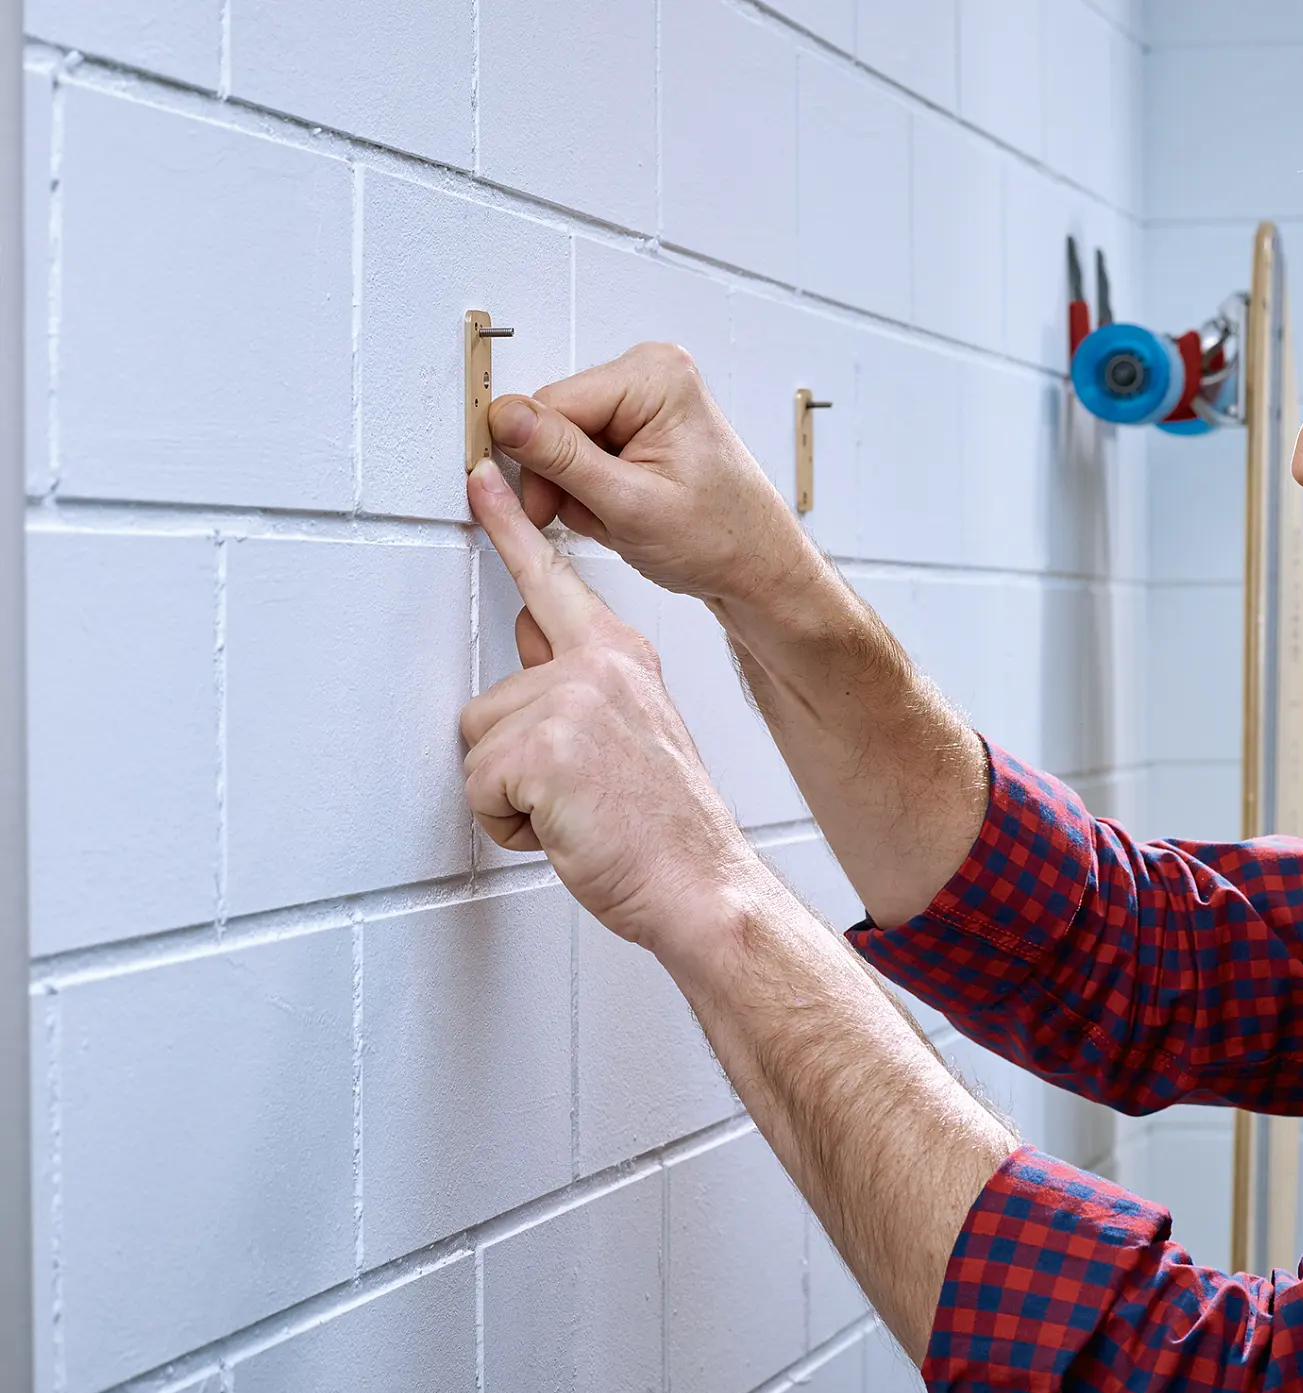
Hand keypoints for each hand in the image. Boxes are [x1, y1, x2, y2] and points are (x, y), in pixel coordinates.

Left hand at [459, 459, 762, 954]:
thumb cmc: (668, 826)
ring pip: (477, 749)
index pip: (552, 579)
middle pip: (488, 704)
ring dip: (512, 798)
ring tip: (577, 815)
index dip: (509, 528)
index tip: (483, 477)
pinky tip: (567, 831)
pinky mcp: (540, 747)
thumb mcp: (628, 731)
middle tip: (581, 798)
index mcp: (620, 654)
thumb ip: (573, 675)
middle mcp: (595, 664)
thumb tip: (527, 628)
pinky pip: (479, 791)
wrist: (702, 882)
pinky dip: (511, 827)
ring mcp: (567, 700)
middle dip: (514, 765)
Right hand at [488, 343, 815, 610]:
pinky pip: (585, 454)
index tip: (540, 504)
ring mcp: (647, 399)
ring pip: (565, 443)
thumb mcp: (630, 504)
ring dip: (579, 490)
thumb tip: (505, 418)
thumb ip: (562, 458)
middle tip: (597, 519)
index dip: (534, 459)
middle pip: (555, 420)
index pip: (550, 402)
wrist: (759, 566)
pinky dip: (593, 491)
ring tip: (620, 518)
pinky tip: (623, 511)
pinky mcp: (641, 425)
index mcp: (656, 376)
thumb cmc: (724, 538)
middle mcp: (652, 375)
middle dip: (562, 479)